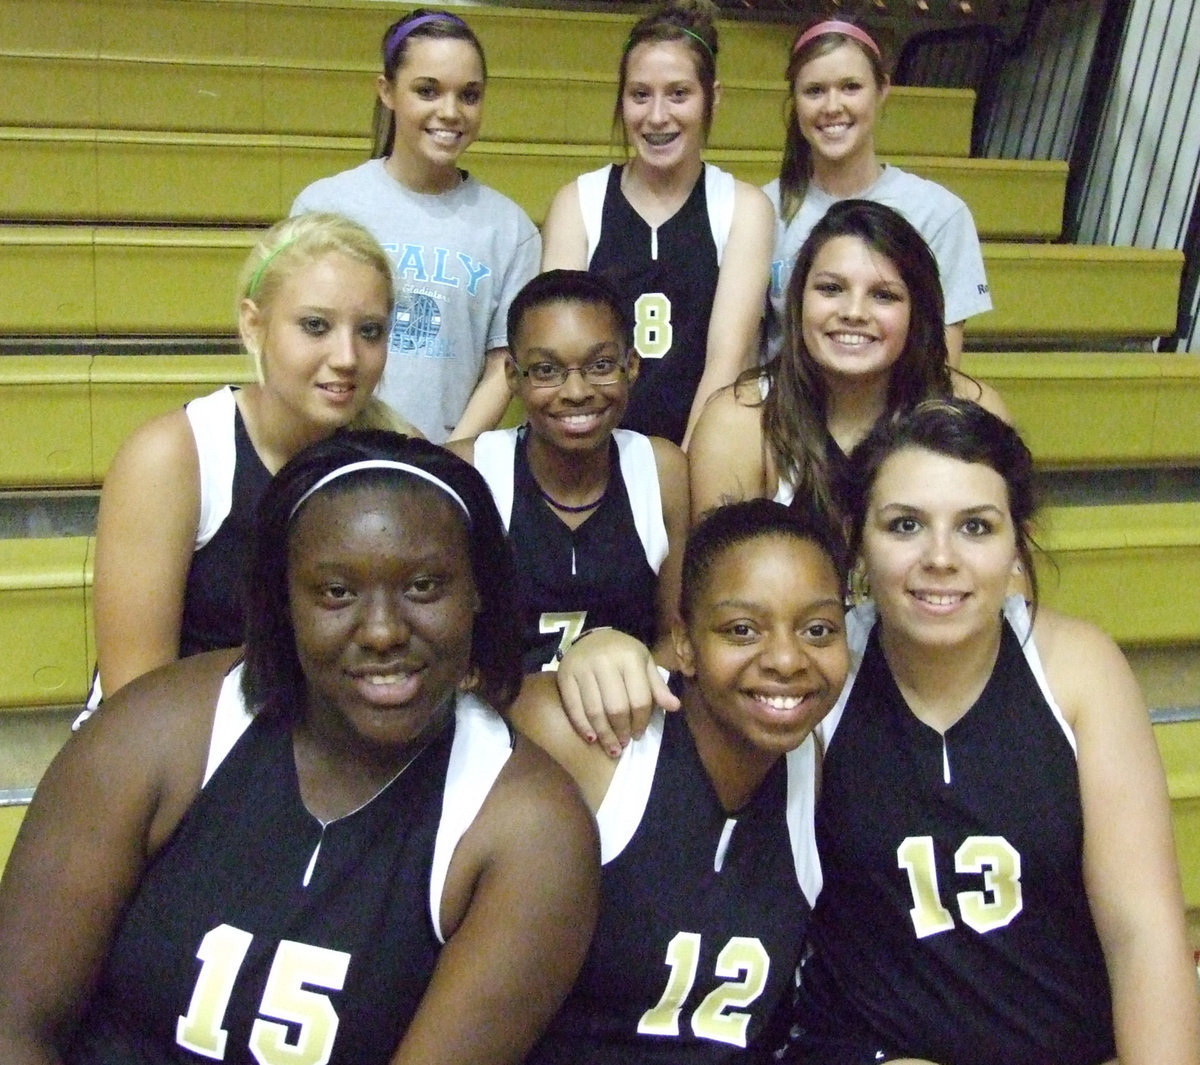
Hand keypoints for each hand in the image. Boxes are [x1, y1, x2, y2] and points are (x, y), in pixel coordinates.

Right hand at [555, 630, 679, 756]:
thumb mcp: (644, 664)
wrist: (591, 637)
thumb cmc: (623, 654)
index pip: (639, 699)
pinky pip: (573, 707)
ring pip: (594, 710)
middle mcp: (605, 661)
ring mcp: (582, 668)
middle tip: (624, 744)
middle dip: (622, 731)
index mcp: (630, 657)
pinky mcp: (564, 675)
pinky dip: (582, 726)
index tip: (639, 735)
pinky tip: (591, 738)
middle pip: (616, 707)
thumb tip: (675, 707)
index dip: (641, 722)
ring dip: (604, 734)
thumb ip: (657, 687)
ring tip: (612, 747)